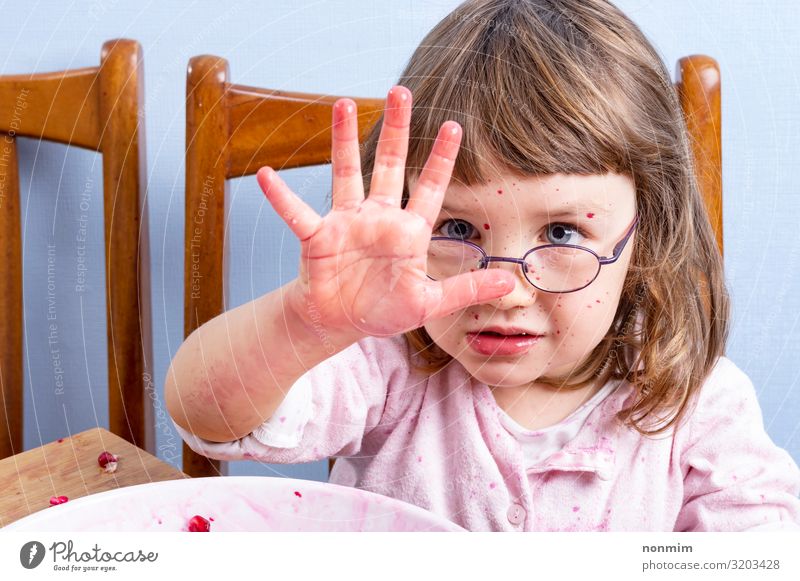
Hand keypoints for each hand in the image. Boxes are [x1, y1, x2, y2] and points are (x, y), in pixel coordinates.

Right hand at [257, 85, 513, 340]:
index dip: (441, 159)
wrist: (340, 324)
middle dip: (397, 130)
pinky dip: (281, 197)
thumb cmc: (385, 310)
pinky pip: (297, 214)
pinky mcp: (317, 238)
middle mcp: (378, 218)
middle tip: (402, 91)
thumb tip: (513, 282)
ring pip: (347, 174)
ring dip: (344, 141)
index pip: (429, 188)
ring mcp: (346, 223)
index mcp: (408, 232)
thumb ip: (467, 288)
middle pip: (390, 165)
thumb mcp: (430, 303)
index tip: (454, 126)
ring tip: (341, 104)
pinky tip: (265, 175)